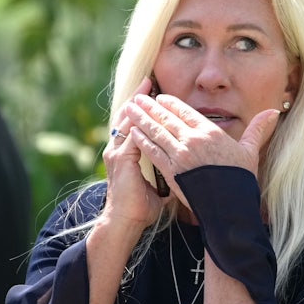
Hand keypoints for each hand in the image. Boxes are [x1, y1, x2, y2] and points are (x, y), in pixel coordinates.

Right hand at [101, 77, 165, 233]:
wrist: (125, 222)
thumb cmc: (141, 207)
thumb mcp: (157, 184)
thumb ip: (167, 170)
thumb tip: (185, 168)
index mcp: (127, 153)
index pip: (136, 125)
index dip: (146, 110)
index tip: (156, 95)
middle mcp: (119, 149)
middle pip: (129, 117)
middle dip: (140, 99)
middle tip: (150, 81)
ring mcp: (117, 153)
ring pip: (128, 121)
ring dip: (138, 104)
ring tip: (147, 88)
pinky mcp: (121, 159)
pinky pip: (131, 134)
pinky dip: (139, 121)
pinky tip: (149, 110)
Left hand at [123, 93, 279, 208]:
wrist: (230, 208)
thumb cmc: (242, 181)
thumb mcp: (251, 151)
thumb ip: (258, 129)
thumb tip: (275, 111)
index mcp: (211, 133)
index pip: (186, 112)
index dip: (170, 103)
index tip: (160, 98)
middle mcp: (193, 141)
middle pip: (167, 119)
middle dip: (150, 107)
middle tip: (137, 97)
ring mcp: (180, 156)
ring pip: (156, 132)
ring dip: (141, 119)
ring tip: (129, 108)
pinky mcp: (171, 171)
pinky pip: (152, 151)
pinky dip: (142, 140)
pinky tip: (133, 132)